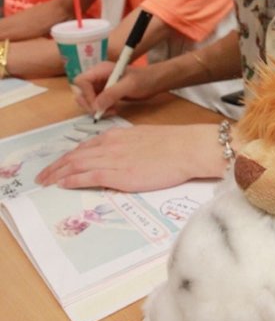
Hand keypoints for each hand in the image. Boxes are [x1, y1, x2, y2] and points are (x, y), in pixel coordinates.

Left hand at [34, 123, 225, 191]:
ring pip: (76, 165)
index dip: (68, 156)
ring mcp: (112, 159)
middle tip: (41, 176)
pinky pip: (88, 176)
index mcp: (116, 136)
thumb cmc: (173, 145)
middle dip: (55, 166)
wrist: (186, 148)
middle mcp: (110, 145)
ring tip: (44, 182)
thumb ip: (128, 146)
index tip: (58, 164)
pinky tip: (61, 184)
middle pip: (74, 155)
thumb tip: (121, 157)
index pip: (85, 146)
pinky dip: (72, 180)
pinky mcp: (118, 174)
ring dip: (57, 174)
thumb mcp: (144, 139)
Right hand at [73, 61, 162, 116]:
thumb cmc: (144, 79)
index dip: (86, 94)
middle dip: (89, 104)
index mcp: (101, 69)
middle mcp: (98, 76)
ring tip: (110, 111)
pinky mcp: (106, 93)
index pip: (81, 81)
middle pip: (81, 91)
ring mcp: (101, 85)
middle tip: (102, 112)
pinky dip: (101, 109)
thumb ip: (112, 93)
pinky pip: (96, 103)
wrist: (155, 82)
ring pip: (87, 99)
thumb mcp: (130, 85)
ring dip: (96, 108)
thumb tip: (96, 105)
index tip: (97, 105)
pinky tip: (113, 110)